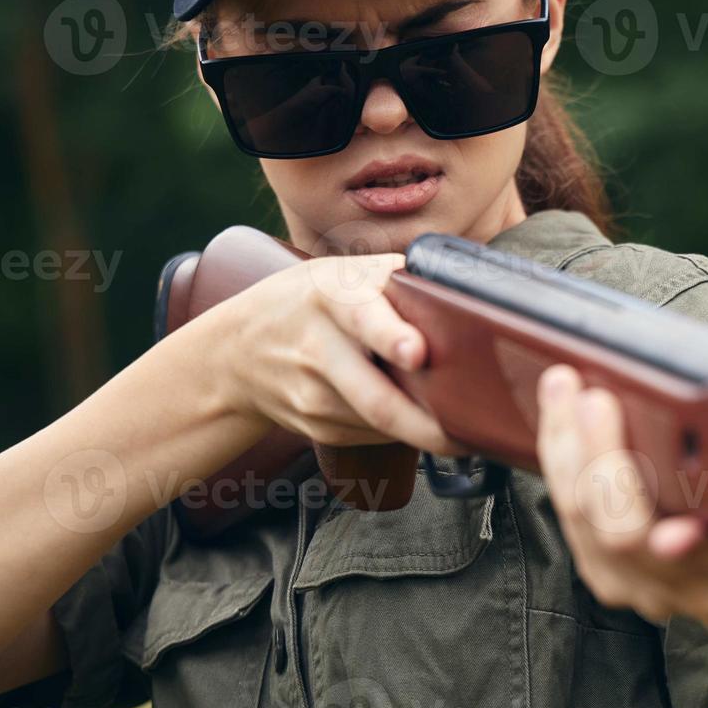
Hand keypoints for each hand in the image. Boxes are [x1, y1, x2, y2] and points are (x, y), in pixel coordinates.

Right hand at [207, 253, 453, 454]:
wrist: (235, 352)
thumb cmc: (307, 303)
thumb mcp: (342, 272)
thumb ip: (395, 277)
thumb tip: (457, 289)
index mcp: (332, 297)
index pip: (362, 318)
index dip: (391, 337)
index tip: (418, 353)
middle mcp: (318, 348)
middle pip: (376, 398)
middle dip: (427, 424)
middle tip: (472, 432)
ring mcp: (314, 396)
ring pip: (383, 424)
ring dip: (427, 430)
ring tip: (462, 426)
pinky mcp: (319, 429)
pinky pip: (375, 435)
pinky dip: (404, 431)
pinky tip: (419, 420)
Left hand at [534, 364, 707, 622]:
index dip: (690, 547)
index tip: (673, 535)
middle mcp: (685, 586)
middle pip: (624, 534)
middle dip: (603, 458)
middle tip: (596, 400)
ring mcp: (638, 587)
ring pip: (580, 517)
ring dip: (566, 444)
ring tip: (563, 385)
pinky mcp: (603, 576)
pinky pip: (567, 515)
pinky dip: (559, 457)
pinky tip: (558, 415)